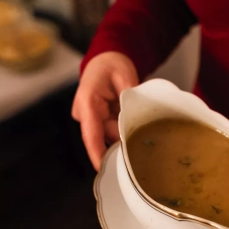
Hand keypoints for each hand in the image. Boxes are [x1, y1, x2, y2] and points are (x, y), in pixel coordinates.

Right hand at [72, 52, 138, 169]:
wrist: (105, 60)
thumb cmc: (112, 65)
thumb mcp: (124, 74)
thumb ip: (128, 96)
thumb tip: (133, 117)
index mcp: (87, 101)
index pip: (91, 132)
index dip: (96, 152)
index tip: (102, 168)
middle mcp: (85, 114)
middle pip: (103, 137)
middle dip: (121, 143)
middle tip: (143, 149)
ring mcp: (91, 119)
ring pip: (109, 136)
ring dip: (125, 136)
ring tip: (143, 138)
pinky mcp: (98, 122)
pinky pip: (112, 132)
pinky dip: (124, 133)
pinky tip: (137, 134)